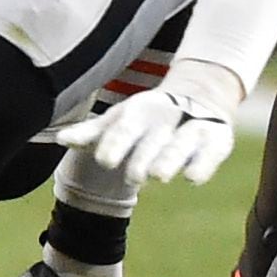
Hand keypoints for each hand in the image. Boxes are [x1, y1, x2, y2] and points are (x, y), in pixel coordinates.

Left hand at [62, 65, 241, 184]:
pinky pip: (210, 154)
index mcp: (138, 114)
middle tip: (135, 176)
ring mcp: (192, 129)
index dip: (115, 144)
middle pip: (153, 141)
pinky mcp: (217, 140)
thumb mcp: (118, 121)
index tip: (105, 161)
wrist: (200, 97)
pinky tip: (193, 179)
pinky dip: (202, 165)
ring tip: (159, 176)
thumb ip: (91, 133)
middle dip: (143, 156)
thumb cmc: (147, 119)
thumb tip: (60, 139)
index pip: (124, 129)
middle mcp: (165, 121)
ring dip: (170, 159)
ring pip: (180, 145)